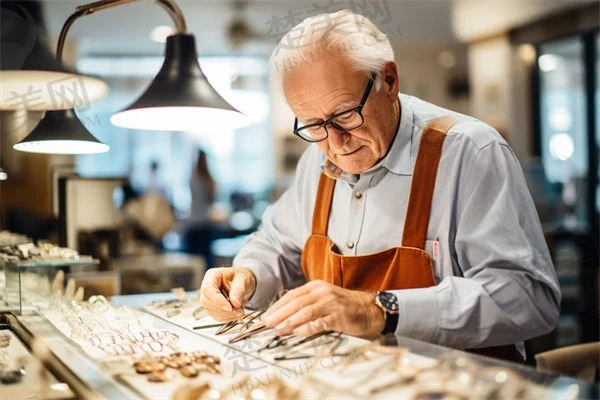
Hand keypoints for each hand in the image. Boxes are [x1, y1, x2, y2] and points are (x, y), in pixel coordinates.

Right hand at [200, 267, 256, 321]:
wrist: (244, 283)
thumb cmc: (242, 277)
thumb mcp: (244, 278)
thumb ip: (239, 289)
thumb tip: (235, 303)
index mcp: (212, 275)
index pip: (208, 289)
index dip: (217, 300)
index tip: (230, 307)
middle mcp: (207, 287)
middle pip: (207, 301)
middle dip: (223, 309)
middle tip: (238, 310)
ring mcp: (208, 298)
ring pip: (211, 311)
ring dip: (226, 315)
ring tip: (240, 311)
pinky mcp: (212, 308)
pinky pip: (216, 316)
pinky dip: (227, 317)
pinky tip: (236, 313)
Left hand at [261, 280, 385, 337]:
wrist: (369, 309)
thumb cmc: (343, 306)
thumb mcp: (323, 299)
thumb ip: (306, 305)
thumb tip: (283, 318)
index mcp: (316, 286)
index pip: (291, 295)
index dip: (277, 306)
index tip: (265, 317)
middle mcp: (322, 292)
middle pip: (295, 303)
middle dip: (279, 314)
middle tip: (267, 324)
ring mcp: (331, 303)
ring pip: (305, 312)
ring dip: (289, 321)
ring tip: (278, 330)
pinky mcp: (339, 316)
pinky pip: (319, 322)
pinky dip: (307, 328)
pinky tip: (297, 333)